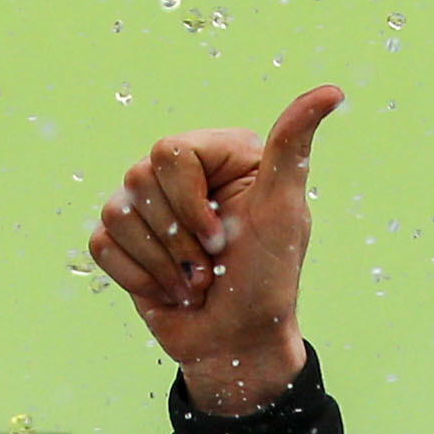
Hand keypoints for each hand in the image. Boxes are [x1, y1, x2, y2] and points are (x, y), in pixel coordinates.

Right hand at [84, 85, 341, 417]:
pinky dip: (140, 278)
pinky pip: (102, 244)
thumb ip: (293, 146)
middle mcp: (179, 173)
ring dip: (163, 265)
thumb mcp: (284, 210)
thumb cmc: (267, 279)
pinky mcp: (121, 241)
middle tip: (211, 263)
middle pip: (139, 180)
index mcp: (219, 154)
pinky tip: (170, 289)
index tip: (223, 236)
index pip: (169, 152)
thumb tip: (331, 91)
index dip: (190, 203)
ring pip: (118, 214)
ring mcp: (146, 206)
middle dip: (179, 239)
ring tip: (195, 280)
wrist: (238, 342)